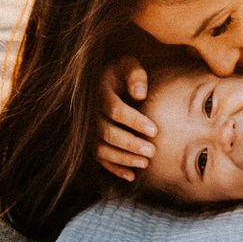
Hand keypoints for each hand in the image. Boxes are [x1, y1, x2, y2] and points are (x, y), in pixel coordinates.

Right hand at [95, 55, 157, 181]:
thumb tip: (140, 94)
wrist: (102, 81)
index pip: (115, 110)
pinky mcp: (90, 142)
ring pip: (101, 149)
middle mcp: (90, 113)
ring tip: (145, 163)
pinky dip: (114, 169)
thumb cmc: (121, 74)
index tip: (154, 130)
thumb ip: (136, 76)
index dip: (134, 121)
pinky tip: (131, 176)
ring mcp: (87, 130)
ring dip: (123, 159)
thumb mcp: (128, 66)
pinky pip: (99, 159)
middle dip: (130, 144)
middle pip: (107, 133)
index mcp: (99, 93)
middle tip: (152, 152)